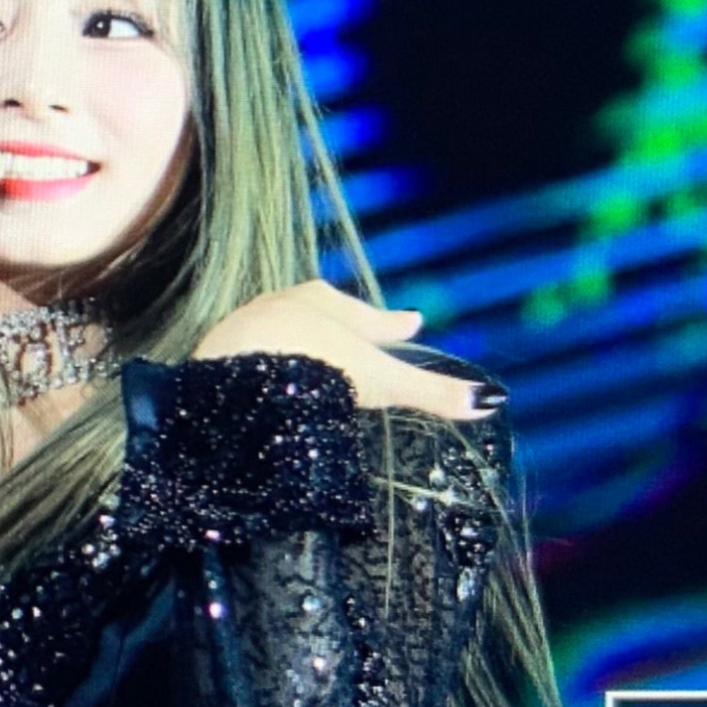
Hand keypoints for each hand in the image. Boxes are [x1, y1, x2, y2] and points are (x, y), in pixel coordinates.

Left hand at [193, 281, 502, 420]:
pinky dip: (266, 367)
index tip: (413, 320)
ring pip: (281, 332)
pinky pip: (249, 358)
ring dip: (300, 343)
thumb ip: (429, 393)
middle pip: (322, 314)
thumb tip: (489, 401)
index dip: (393, 324)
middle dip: (344, 325)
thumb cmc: (312, 366)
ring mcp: (245, 329)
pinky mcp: (216, 356)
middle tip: (364, 330)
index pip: (371, 317)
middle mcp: (283, 306)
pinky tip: (268, 386)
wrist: (234, 371)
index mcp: (326, 304)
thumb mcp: (379, 381)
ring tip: (313, 356)